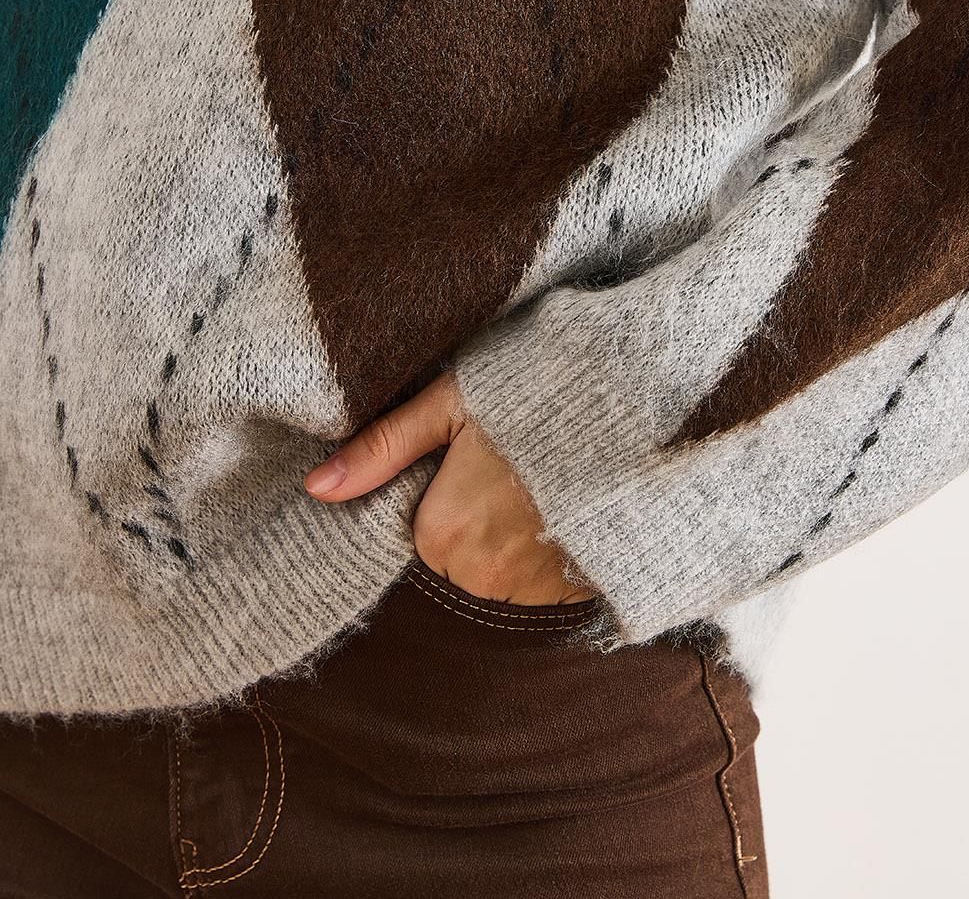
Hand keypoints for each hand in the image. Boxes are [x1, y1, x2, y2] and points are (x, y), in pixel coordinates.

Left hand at [303, 371, 596, 606]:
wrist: (636, 409)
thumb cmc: (536, 392)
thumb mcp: (451, 403)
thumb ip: (382, 449)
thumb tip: (314, 489)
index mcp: (443, 532)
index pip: (426, 530)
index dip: (449, 491)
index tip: (481, 456)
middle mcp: (484, 576)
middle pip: (462, 557)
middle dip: (481, 518)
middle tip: (517, 463)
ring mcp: (537, 590)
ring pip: (504, 573)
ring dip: (519, 538)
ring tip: (553, 478)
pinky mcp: (581, 592)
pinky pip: (546, 582)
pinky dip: (556, 550)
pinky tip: (577, 504)